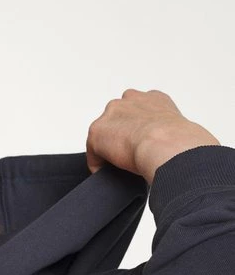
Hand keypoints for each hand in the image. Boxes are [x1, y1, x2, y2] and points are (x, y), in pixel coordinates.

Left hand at [85, 88, 219, 183]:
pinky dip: (99, 166)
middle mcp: (132, 99)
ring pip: (105, 136)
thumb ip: (167, 136)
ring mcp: (113, 113)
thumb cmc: (180, 144)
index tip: (141, 148)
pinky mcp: (98, 130)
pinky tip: (109, 175)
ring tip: (118, 168)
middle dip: (121, 138)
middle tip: (129, 159)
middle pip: (118, 121)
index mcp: (154, 99)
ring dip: (109, 150)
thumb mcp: (178, 133)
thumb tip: (167, 156)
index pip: (139, 112)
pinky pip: (94, 153)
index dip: (138, 132)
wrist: (168, 144)